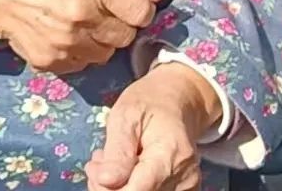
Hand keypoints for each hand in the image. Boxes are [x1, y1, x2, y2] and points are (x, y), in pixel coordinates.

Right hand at [0, 0, 163, 73]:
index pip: (142, 12)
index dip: (141, 8)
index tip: (131, 4)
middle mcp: (82, 16)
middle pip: (127, 36)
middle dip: (122, 24)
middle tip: (104, 11)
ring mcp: (65, 42)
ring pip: (106, 53)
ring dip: (102, 40)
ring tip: (84, 22)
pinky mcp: (49, 61)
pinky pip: (82, 64)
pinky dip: (81, 52)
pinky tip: (67, 34)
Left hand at [86, 62, 222, 190]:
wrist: (178, 100)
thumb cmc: (150, 101)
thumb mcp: (126, 114)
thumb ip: (118, 150)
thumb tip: (106, 181)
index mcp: (171, 153)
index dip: (107, 188)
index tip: (95, 166)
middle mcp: (184, 175)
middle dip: (109, 186)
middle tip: (99, 161)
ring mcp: (187, 185)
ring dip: (119, 188)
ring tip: (114, 162)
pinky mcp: (185, 190)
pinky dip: (133, 188)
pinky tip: (127, 171)